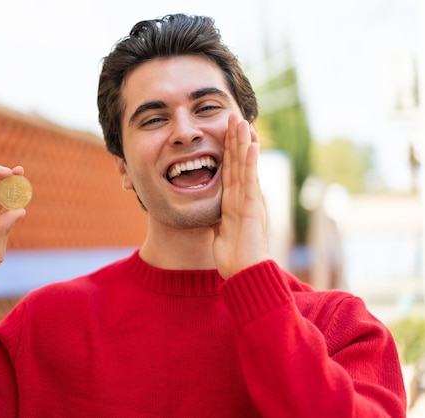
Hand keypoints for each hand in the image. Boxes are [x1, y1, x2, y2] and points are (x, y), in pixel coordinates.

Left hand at [213, 113, 268, 278]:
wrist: (245, 274)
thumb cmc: (235, 258)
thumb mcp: (221, 233)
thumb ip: (218, 220)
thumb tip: (211, 213)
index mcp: (237, 202)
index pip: (232, 171)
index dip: (229, 152)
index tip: (228, 133)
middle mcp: (246, 198)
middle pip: (240, 163)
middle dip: (237, 140)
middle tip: (235, 116)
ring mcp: (251, 200)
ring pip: (246, 165)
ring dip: (244, 142)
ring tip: (242, 120)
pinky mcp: (253, 206)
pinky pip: (250, 178)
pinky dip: (251, 160)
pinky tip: (251, 143)